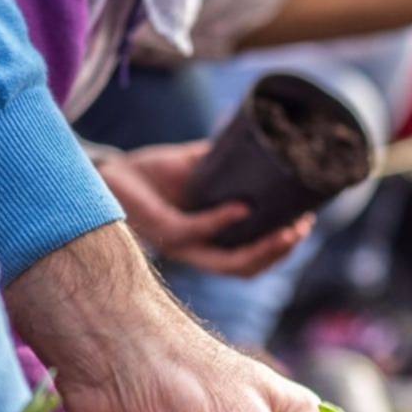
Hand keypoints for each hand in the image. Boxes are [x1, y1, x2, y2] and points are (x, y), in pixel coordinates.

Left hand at [99, 141, 313, 277]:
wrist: (108, 172)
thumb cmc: (149, 173)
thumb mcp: (193, 167)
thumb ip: (221, 164)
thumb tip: (255, 143)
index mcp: (205, 241)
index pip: (248, 260)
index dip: (278, 250)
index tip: (303, 225)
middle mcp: (194, 251)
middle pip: (246, 269)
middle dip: (279, 252)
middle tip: (301, 229)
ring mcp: (180, 245)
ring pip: (228, 264)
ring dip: (261, 250)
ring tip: (287, 230)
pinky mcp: (162, 232)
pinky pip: (197, 232)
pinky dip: (222, 221)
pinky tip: (242, 208)